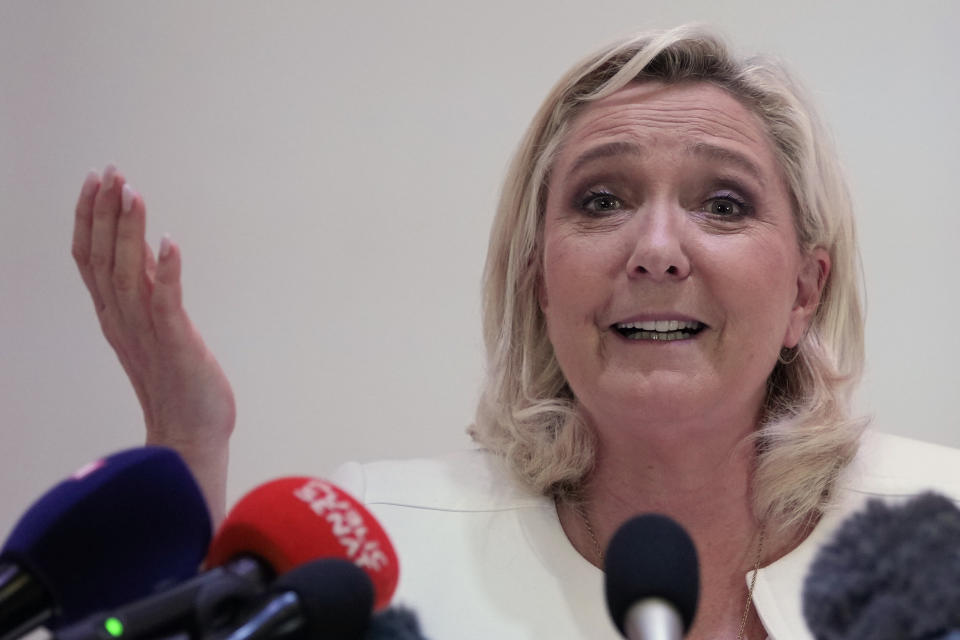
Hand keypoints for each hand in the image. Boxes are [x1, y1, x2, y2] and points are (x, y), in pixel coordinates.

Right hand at [72, 165, 234, 524]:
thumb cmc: (176, 384)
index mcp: (115, 316)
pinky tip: (170, 241)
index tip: (95, 180)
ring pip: (128, 273)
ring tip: (133, 192)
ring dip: (129, 231)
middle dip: (104, 212)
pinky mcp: (176, 344)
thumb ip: (148, 292)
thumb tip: (149, 251)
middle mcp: (123, 320)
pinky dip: (168, 271)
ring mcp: (147, 332)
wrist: (189, 435)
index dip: (89, 218)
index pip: (91, 258)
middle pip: (103, 258)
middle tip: (109, 170)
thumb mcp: (155, 330)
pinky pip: (167, 303)